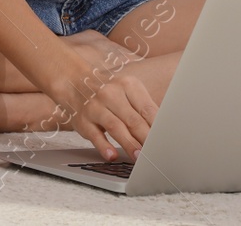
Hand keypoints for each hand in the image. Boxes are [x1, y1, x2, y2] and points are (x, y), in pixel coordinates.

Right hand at [42, 50, 157, 162]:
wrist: (74, 83)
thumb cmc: (109, 92)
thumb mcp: (127, 92)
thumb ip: (143, 109)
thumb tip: (162, 130)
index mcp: (128, 85)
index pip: (147, 109)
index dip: (158, 127)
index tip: (166, 141)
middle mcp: (111, 94)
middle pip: (133, 119)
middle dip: (146, 138)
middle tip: (156, 153)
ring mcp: (95, 107)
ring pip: (116, 127)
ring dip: (129, 144)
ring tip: (139, 157)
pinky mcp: (83, 121)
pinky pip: (95, 135)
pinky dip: (104, 146)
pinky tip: (112, 155)